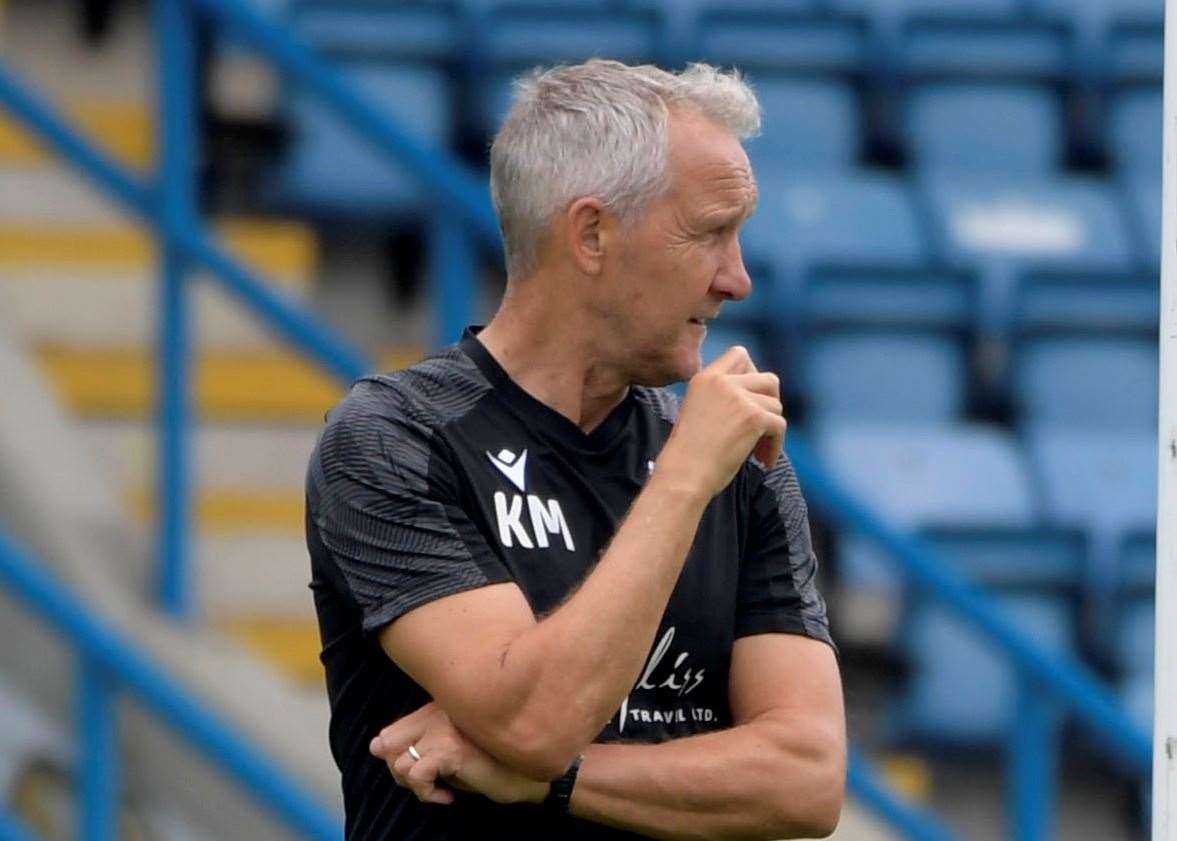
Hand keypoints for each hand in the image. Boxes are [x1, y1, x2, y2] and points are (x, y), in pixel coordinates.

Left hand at [370, 702, 549, 805]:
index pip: (392, 731)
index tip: (423, 774)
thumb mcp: (452, 753)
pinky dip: (426, 794)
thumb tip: (374, 746)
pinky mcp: (450, 747)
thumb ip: (419, 745)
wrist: (532, 775)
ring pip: (399, 762)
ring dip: (416, 786)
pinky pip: (415, 775)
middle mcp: (438, 710)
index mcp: (438, 707)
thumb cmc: (493, 764)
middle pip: (387, 742)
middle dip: (400, 771)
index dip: (398, 758)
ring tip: (443, 790)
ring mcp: (443, 727)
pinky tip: (449, 797)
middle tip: (428, 784)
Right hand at [657, 345, 785, 496]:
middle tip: (761, 425)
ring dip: (771, 429)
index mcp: (705, 378)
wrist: (683, 474)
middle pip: (768, 378)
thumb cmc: (688, 453)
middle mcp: (722, 382)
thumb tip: (758, 398)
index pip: (739, 354)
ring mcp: (740, 398)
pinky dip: (775, 445)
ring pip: (776, 406)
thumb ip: (723, 397)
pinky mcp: (754, 417)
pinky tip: (763, 461)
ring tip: (757, 451)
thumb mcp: (698, 411)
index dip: (752, 374)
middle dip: (770, 402)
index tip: (749, 400)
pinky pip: (780, 426)